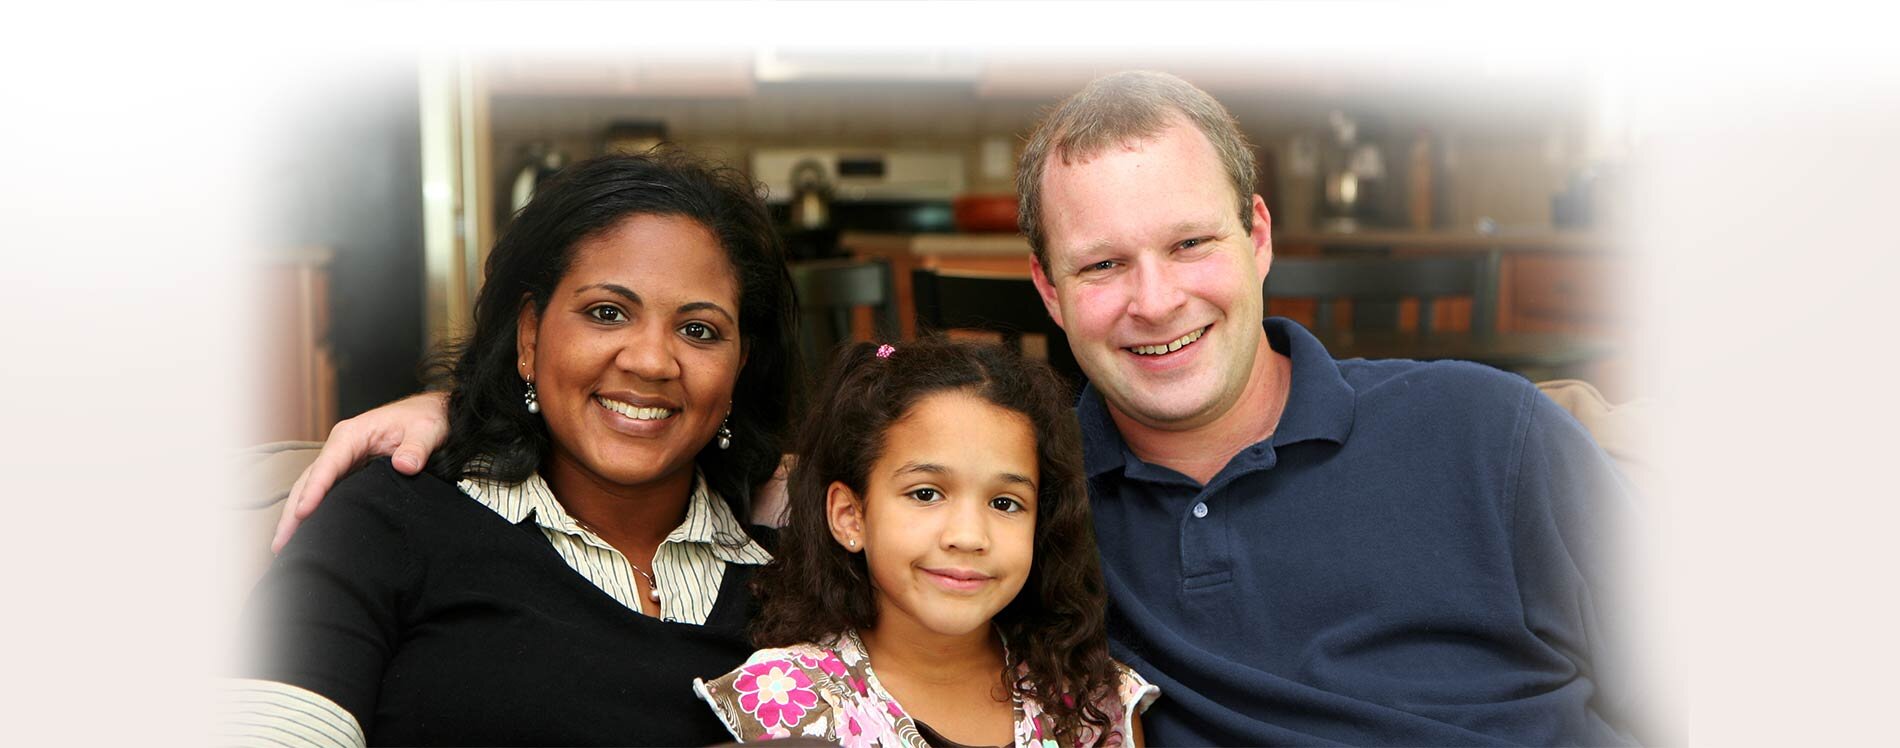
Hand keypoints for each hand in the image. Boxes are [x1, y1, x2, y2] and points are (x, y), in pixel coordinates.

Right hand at [271, 391, 450, 552]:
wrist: (432, 414)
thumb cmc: (426, 419)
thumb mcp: (427, 430)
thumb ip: (417, 448)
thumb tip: (405, 465)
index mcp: (352, 435)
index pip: (328, 464)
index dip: (314, 489)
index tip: (303, 513)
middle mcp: (340, 447)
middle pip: (309, 480)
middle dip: (294, 510)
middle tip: (281, 541)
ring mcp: (342, 460)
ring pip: (312, 488)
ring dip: (297, 515)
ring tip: (284, 545)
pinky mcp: (348, 472)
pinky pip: (326, 492)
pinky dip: (314, 511)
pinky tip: (308, 533)